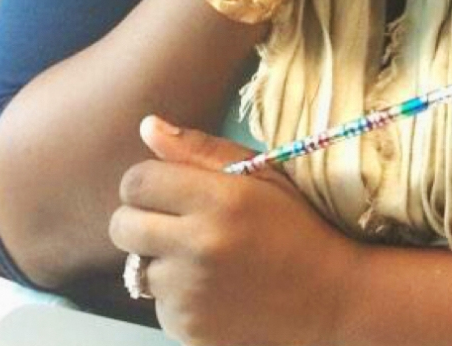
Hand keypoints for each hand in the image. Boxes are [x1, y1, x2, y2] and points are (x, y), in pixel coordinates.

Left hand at [109, 116, 360, 345]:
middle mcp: (198, 246)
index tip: (168, 188)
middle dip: (140, 217)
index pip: (138, 181)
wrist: (329, 297)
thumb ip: (200, 149)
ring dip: (160, 258)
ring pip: (137, 266)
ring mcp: (189, 293)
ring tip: (202, 256)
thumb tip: (148, 126)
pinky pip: (157, 303)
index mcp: (219, 200)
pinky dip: (176, 293)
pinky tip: (213, 286)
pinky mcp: (186, 328)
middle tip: (174, 221)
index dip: (148, 181)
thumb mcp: (261, 174)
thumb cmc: (296, 224)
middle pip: (122, 224)